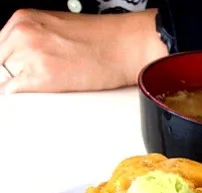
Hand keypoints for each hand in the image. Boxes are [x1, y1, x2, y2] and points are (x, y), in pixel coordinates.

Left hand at [0, 9, 166, 93]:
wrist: (125, 45)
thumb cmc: (103, 42)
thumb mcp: (58, 32)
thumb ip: (35, 44)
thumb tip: (23, 65)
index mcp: (24, 20)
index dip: (5, 67)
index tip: (12, 77)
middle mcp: (23, 32)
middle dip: (10, 77)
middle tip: (27, 87)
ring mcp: (30, 53)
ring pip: (5, 79)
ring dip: (18, 90)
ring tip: (44, 91)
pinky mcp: (42, 75)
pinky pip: (15, 93)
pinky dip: (23, 100)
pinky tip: (40, 98)